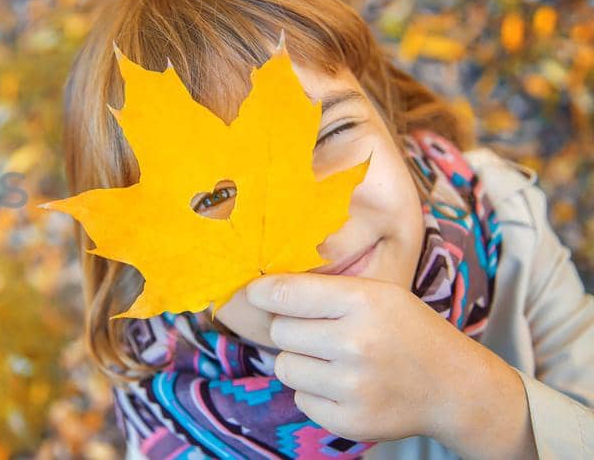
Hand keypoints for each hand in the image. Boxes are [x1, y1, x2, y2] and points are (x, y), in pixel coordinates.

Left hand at [246, 274, 533, 457]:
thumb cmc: (408, 332)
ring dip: (301, 363)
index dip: (261, 293)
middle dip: (292, 330)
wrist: (454, 386)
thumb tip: (259, 290)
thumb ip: (324, 289)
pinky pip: (300, 400)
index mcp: (365, 302)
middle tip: (321, 334)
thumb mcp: (379, 294)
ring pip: (284, 367)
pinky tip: (344, 387)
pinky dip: (315, 394)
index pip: (284, 294)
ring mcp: (353, 387)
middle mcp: (357, 343)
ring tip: (334, 361)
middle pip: (279, 332)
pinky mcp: (350, 421)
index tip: (256, 293)